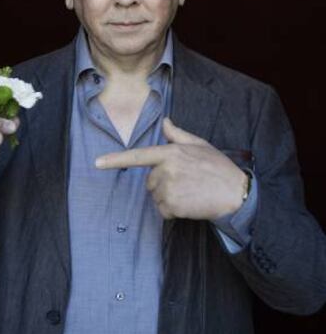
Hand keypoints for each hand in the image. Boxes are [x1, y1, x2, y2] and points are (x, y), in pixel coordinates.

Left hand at [95, 117, 246, 220]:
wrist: (235, 193)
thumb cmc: (218, 167)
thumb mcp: (200, 145)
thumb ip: (178, 135)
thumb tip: (165, 121)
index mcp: (170, 151)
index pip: (137, 156)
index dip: (115, 160)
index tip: (97, 163)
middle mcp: (166, 168)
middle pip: (150, 181)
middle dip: (163, 184)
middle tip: (187, 183)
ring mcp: (168, 187)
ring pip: (156, 197)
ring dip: (169, 199)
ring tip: (191, 194)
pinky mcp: (172, 204)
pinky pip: (163, 211)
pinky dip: (173, 212)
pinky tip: (190, 205)